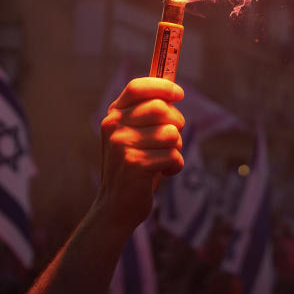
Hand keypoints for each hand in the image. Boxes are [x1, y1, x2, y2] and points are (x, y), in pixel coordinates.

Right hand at [95, 77, 185, 230]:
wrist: (115, 207)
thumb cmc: (133, 167)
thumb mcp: (134, 136)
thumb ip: (148, 114)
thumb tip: (173, 92)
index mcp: (113, 116)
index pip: (138, 87)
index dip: (162, 86)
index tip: (179, 94)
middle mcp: (114, 127)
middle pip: (161, 108)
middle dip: (176, 123)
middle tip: (172, 140)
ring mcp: (122, 145)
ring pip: (171, 134)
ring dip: (176, 149)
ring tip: (164, 160)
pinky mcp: (135, 164)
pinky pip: (173, 155)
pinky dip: (175, 166)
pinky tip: (164, 173)